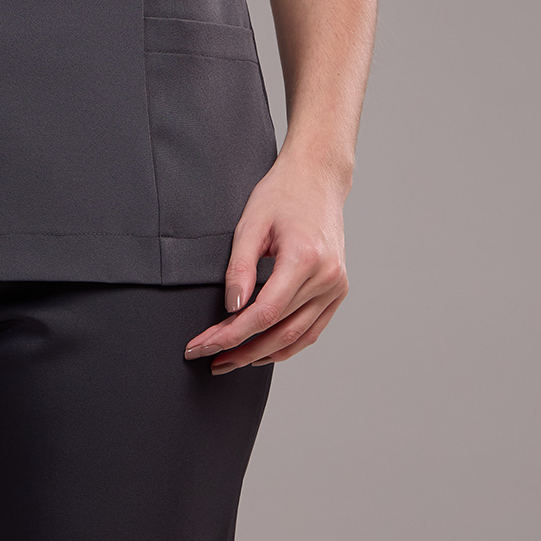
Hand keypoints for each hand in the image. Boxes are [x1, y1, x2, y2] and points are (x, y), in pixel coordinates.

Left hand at [183, 149, 349, 371]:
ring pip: (297, 336)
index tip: (202, 345)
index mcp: (305, 259)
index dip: (230, 335)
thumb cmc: (281, 194)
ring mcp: (336, 286)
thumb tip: (232, 308)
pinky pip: (312, 329)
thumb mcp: (250, 224)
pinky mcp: (338, 290)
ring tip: (230, 361)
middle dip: (241, 350)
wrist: (317, 179)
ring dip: (262, 354)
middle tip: (210, 360)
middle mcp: (327, 278)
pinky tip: (261, 351)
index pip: (264, 313)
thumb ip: (239, 268)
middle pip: (279, 329)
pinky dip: (287, 344)